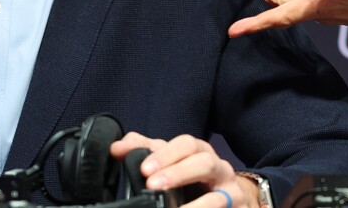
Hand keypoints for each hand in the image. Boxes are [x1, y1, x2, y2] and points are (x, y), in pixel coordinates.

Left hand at [110, 132, 256, 207]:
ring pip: (220, 195)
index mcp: (200, 152)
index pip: (186, 145)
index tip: (144, 169)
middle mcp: (218, 168)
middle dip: (178, 173)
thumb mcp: (170, 161)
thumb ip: (145, 152)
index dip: (166, 154)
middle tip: (152, 185)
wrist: (232, 198)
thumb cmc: (194, 178)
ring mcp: (231, 192)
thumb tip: (116, 148)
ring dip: (197, 205)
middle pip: (203, 162)